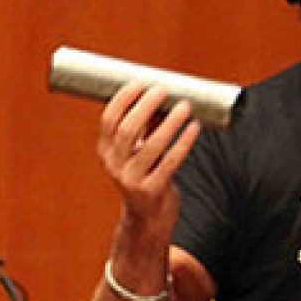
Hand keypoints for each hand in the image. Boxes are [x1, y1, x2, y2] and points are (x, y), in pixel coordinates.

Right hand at [97, 81, 201, 234]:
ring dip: (170, 123)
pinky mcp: (151, 191)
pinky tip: (194, 128)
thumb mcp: (139, 151)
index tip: (141, 82)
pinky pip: (171, 162)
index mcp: (106, 151)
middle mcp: (114, 165)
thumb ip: (147, 125)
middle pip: (127, 130)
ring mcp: (131, 180)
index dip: (124, 99)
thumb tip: (163, 93)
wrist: (148, 218)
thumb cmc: (146, 176)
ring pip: (152, 145)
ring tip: (185, 106)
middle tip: (163, 90)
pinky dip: (184, 142)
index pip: (109, 119)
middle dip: (146, 106)